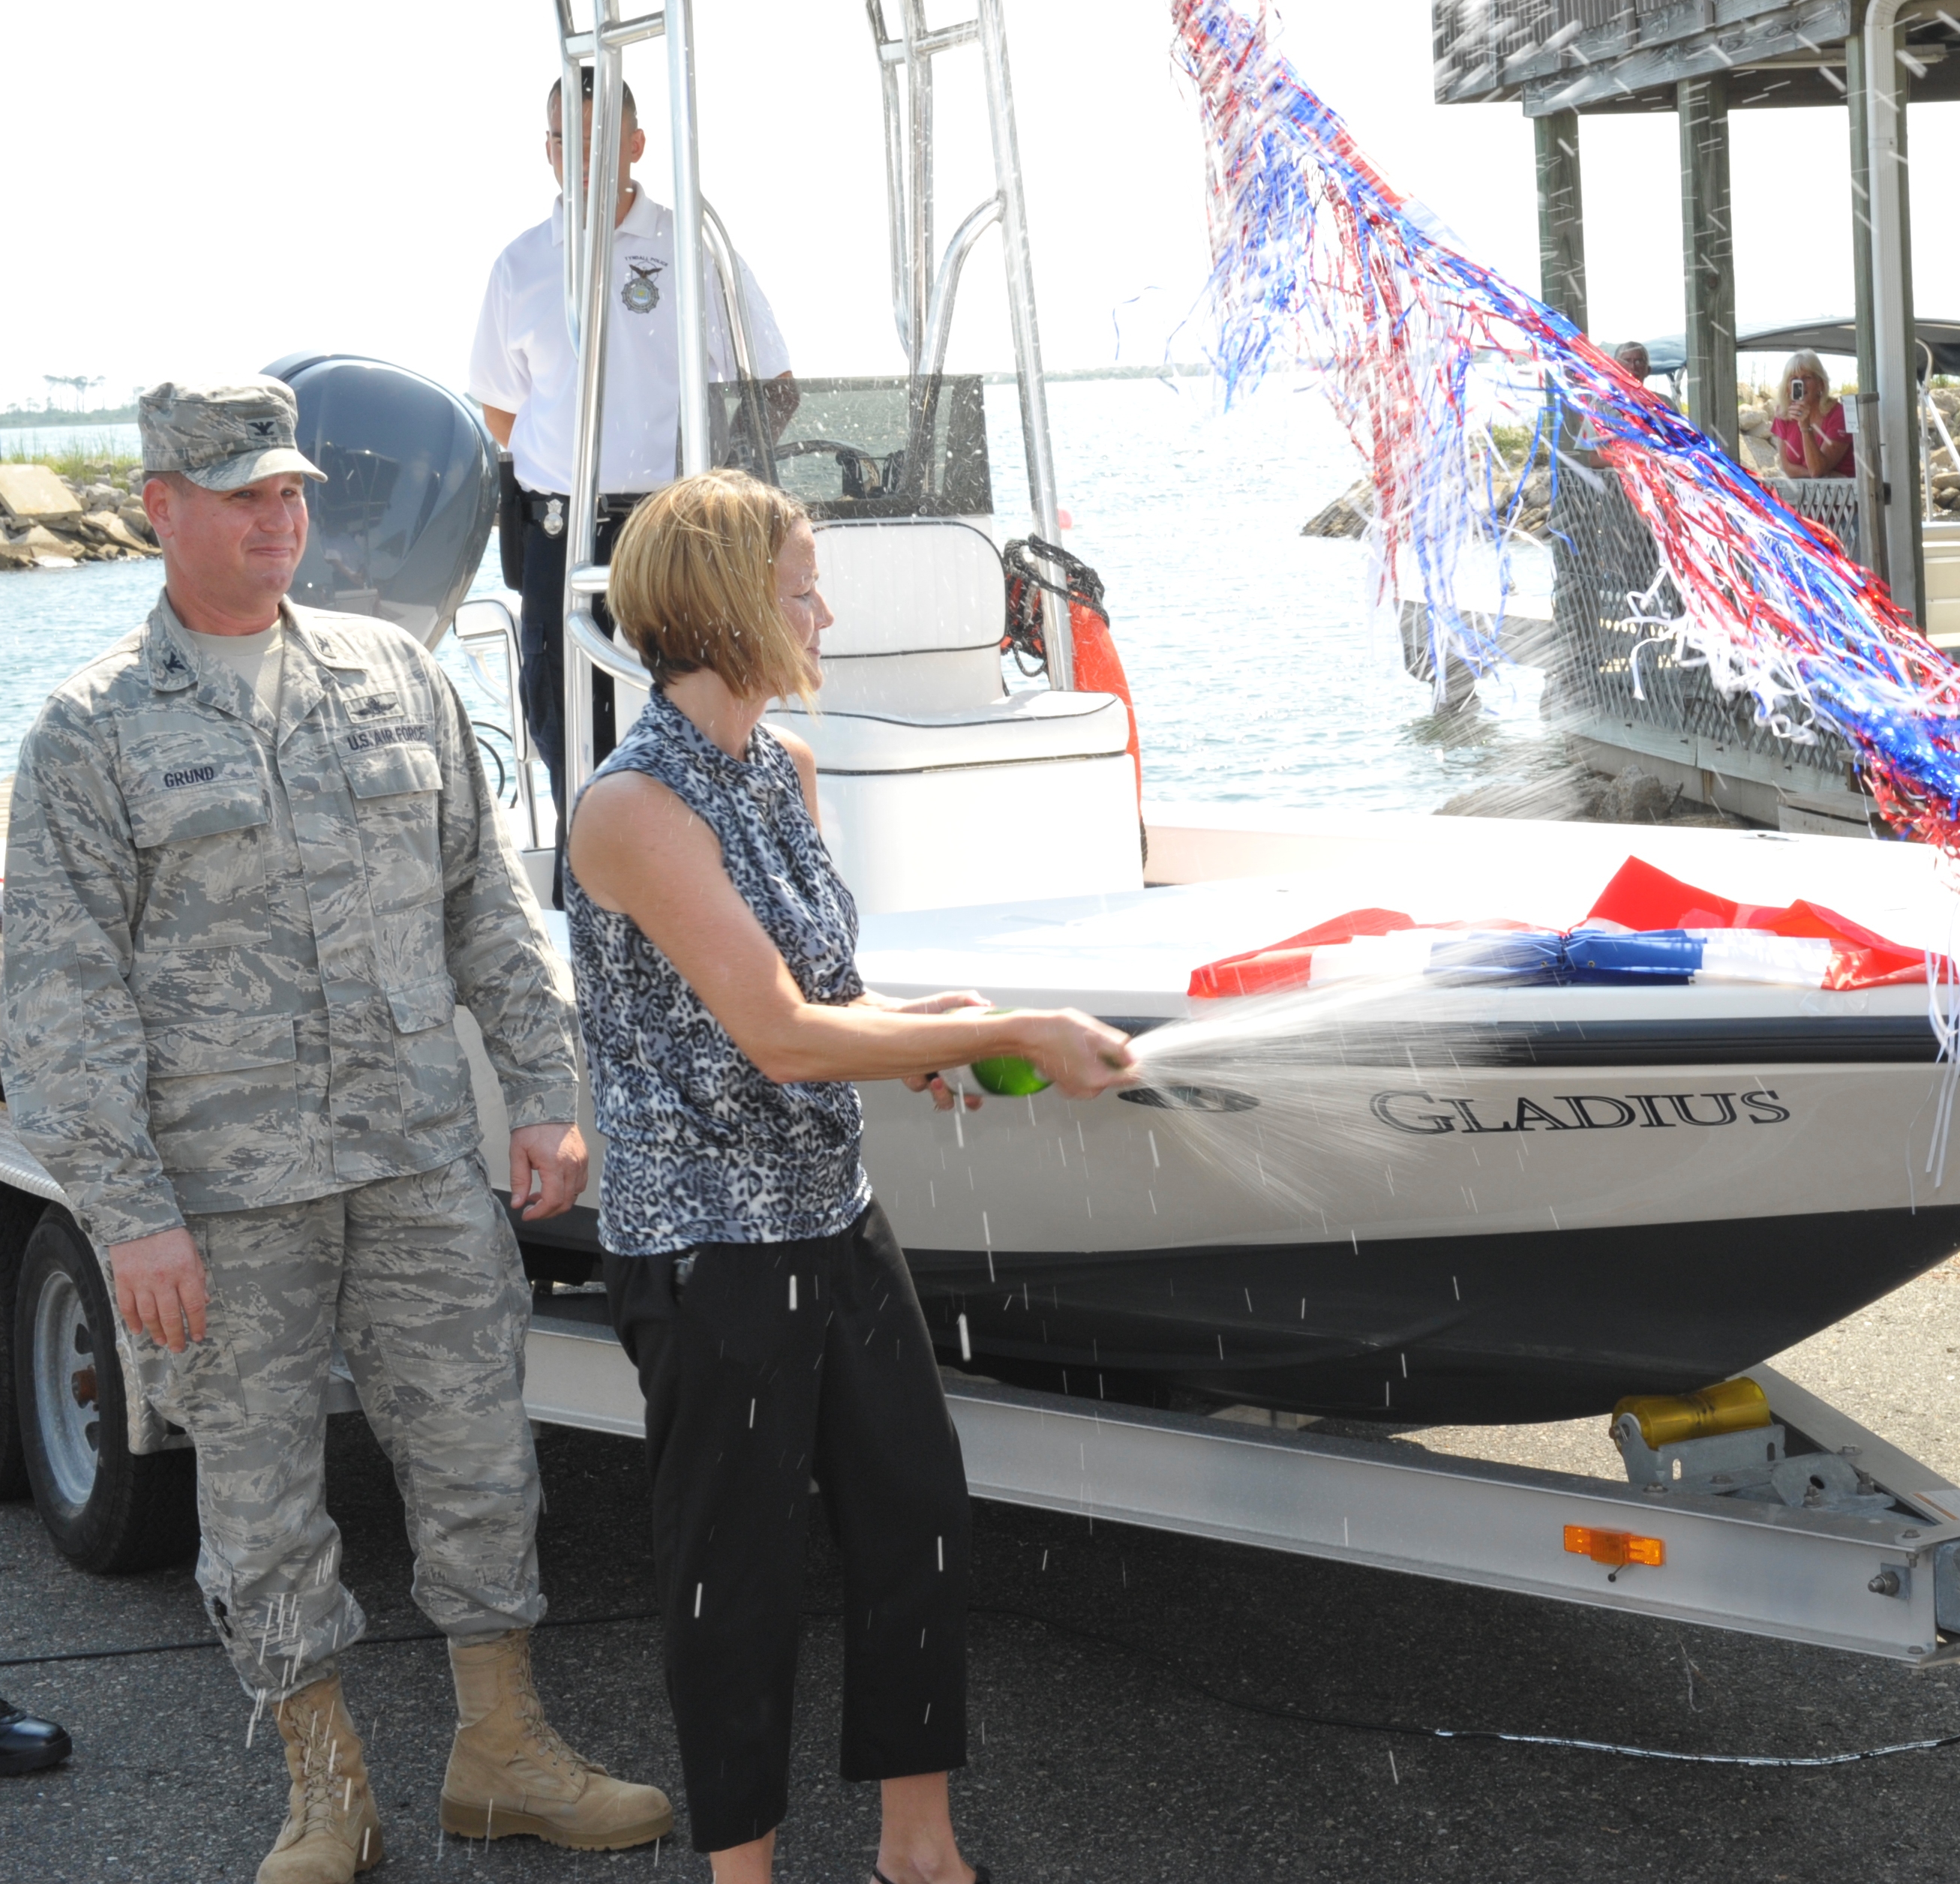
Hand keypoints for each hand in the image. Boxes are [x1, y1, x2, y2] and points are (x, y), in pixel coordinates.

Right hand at [107, 1227, 207, 1352]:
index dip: (197, 1324)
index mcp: (185, 1271)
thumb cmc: (170, 1237)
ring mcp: (141, 1281)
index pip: (194, 1305)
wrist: (140, 1220)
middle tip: (179, 1347)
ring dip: (156, 1331)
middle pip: (171, 1316)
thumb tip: (204, 1302)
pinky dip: (132, 1321)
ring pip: (149, 1315)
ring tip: (161, 1341)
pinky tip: (139, 1330)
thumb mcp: (192, 1254)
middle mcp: (164, 1279)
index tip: (198, 1336)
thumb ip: (198, 1278)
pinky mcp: (123, 1280)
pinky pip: (127, 1307)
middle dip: (176, 1335)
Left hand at [510, 1121, 588, 1219]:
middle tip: (532, 1209)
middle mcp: (572, 1165)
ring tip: (540, 1195)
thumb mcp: (517, 1153)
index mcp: (555, 1164)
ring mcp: (581, 1162)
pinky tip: (553, 1186)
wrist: (549, 1106)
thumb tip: (518, 1203)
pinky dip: (568, 1191)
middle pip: (565, 1202)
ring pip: (575, 1195)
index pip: (552, 1200)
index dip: (539, 1213)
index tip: (527, 1214)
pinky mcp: (584, 1159)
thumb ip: (519, 1180)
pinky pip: (580, 1184)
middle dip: (547, 1212)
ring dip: (557, 1202)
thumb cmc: (532, 1127)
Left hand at [894, 990, 990, 1111]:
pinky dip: (918, 1080)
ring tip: (936, 1080)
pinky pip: (917, 1086)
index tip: (977, 1096)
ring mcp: (927, 1076)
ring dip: (940, 1093)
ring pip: (938, 1097)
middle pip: (956, 1099)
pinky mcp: (910, 1075)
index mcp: (959, 1060)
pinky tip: (915, 1069)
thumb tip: (985, 1002)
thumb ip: (964, 999)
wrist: (892, 1012)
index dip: (977, 1098)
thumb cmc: (921, 1010)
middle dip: (962, 1099)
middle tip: (958, 1093)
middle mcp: (944, 1073)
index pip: (974, 1087)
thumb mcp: (943, 1003)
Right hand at [1016, 1010, 1137, 1100]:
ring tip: (1082, 1045)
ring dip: (1098, 1061)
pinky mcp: (1066, 1086)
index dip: (1135, 1062)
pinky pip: (1085, 1077)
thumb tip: (1134, 1058)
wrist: (1029, 1035)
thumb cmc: (1057, 1031)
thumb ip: (1119, 1048)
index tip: (1130, 1052)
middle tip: (1098, 1041)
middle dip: (1112, 1059)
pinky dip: (1084, 1065)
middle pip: (1115, 1076)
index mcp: (1097, 1079)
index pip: (1131, 1077)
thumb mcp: (1095, 1033)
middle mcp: (1087, 1090)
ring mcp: (1075, 1089)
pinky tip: (1074, 1051)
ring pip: (1100, 1076)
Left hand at [1788, 379, 1810, 418]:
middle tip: (1789, 407)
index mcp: (1808, 406)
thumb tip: (1792, 400)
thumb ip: (1798, 405)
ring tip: (1789, 411)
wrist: (1805, 424)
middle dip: (1792, 407)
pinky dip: (1792, 415)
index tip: (1792, 403)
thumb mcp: (1801, 410)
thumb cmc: (1801, 415)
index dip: (1797, 402)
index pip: (1803, 402)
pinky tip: (1790, 416)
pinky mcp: (1802, 419)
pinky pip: (1795, 416)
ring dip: (1791, 411)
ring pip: (1796, 411)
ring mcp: (1805, 415)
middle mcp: (1808, 410)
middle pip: (1799, 406)